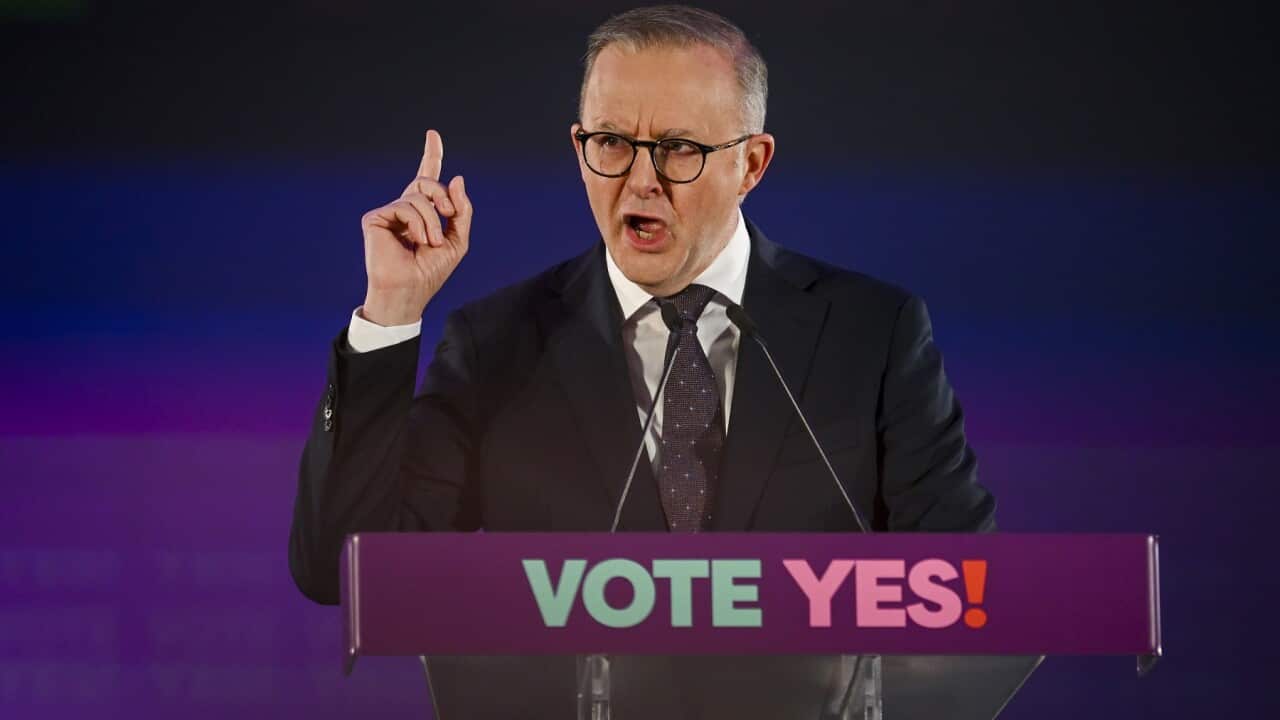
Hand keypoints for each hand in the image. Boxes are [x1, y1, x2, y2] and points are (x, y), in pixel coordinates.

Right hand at [360, 129, 472, 325]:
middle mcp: (405, 208)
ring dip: (433, 220)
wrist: (409, 291)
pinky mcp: (375, 218)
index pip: (427, 178)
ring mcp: (389, 212)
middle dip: (443, 196)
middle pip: (427, 181)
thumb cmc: (431, 272)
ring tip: (431, 242)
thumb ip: (461, 210)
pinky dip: (418, 223)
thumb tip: (457, 178)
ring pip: (418, 195)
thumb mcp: (458, 240)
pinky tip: (417, 241)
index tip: (433, 134)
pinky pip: (404, 206)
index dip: (431, 155)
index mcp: (424, 212)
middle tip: (448, 215)